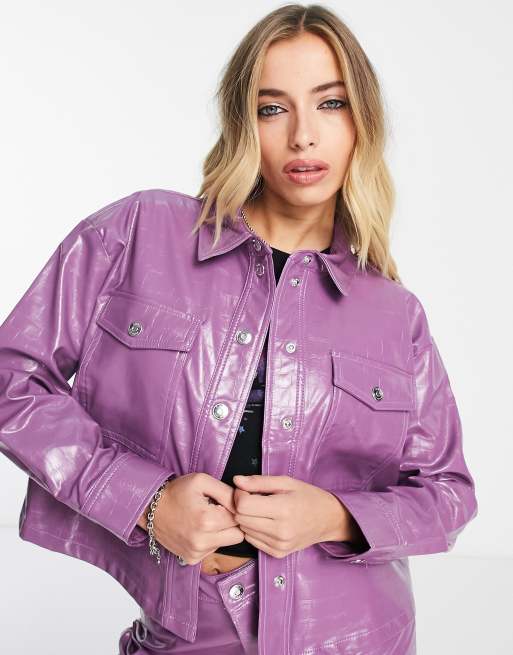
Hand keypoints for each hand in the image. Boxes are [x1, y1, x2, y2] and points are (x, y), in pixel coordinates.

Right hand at [140, 473, 244, 564]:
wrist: (150, 508)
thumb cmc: (176, 492)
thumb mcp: (202, 481)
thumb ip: (226, 491)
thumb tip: (243, 501)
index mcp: (207, 521)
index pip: (239, 518)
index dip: (235, 508)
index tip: (225, 502)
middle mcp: (203, 541)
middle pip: (237, 535)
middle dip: (232, 522)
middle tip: (219, 511)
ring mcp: (196, 553)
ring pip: (226, 543)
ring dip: (221, 532)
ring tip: (206, 519)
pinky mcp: (191, 559)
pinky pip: (213, 550)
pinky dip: (210, 540)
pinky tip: (199, 529)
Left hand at [231, 474, 356, 558]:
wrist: (329, 520)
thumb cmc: (308, 497)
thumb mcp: (286, 482)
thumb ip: (259, 481)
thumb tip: (236, 480)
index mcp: (283, 509)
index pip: (243, 505)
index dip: (240, 494)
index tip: (246, 489)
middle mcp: (280, 531)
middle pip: (241, 518)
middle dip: (241, 506)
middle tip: (253, 497)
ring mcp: (279, 545)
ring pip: (244, 530)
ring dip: (247, 518)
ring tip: (261, 509)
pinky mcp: (278, 553)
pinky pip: (252, 541)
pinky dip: (253, 530)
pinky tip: (265, 521)